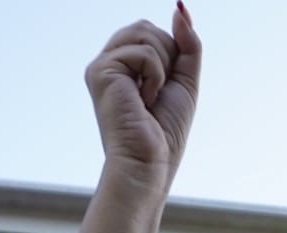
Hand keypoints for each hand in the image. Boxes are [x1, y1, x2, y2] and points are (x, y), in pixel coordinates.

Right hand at [85, 5, 201, 190]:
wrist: (148, 163)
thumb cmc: (164, 132)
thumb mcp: (184, 80)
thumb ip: (186, 44)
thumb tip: (180, 8)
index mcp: (122, 66)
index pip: (152, 32)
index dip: (171, 55)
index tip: (163, 90)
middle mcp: (107, 62)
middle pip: (147, 27)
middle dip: (167, 57)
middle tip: (157, 95)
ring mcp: (100, 66)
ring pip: (145, 33)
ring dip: (162, 67)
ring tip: (149, 98)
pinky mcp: (100, 71)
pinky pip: (143, 51)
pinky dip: (155, 77)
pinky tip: (143, 101)